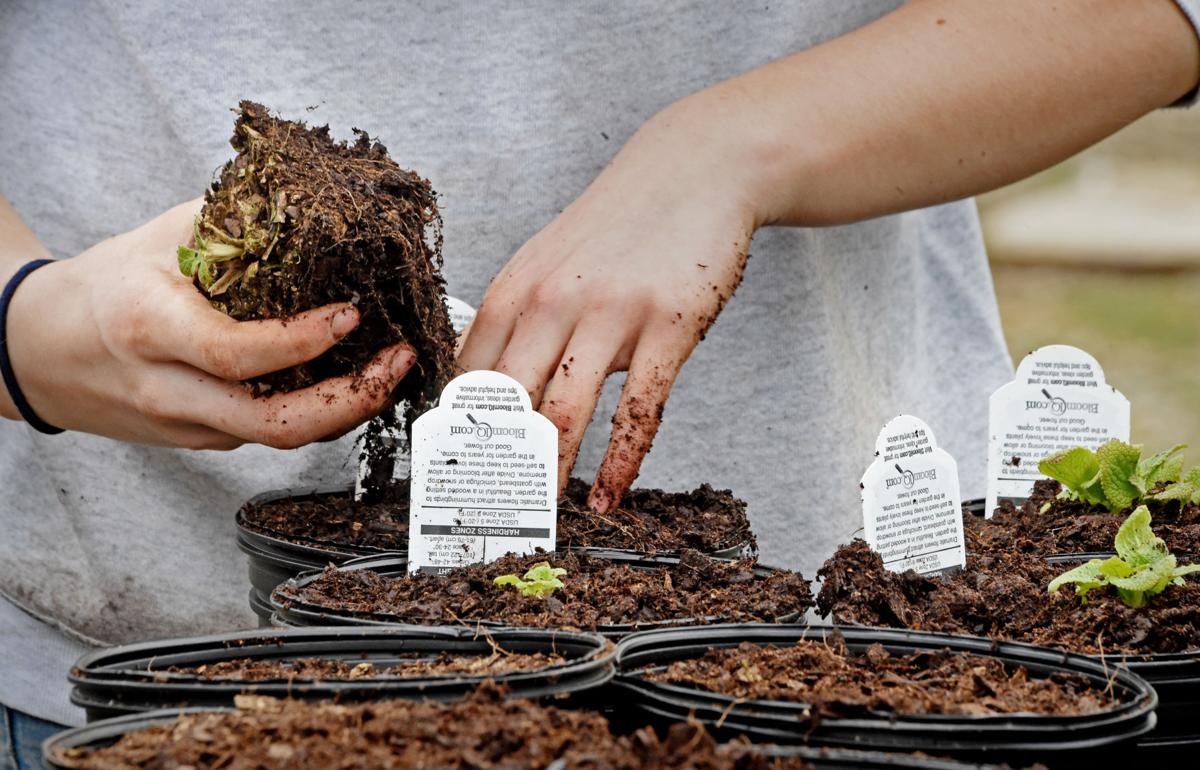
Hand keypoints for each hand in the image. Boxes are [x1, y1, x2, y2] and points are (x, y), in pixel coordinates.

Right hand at [3, 200, 413, 448]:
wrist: (41, 352)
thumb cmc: (105, 288)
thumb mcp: (160, 238)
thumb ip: (233, 223)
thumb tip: (311, 202)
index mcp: (150, 329)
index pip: (237, 353)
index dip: (304, 341)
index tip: (350, 314)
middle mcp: (169, 390)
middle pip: (273, 424)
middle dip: (350, 400)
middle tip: (396, 363)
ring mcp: (186, 425)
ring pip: (279, 438)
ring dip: (345, 410)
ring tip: (388, 371)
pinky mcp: (201, 441)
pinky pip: (268, 434)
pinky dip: (317, 412)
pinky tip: (348, 380)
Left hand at [458, 94, 762, 509]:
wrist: (694, 171)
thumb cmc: (618, 225)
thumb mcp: (547, 262)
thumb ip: (515, 321)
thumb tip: (481, 387)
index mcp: (514, 291)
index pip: (467, 381)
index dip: (456, 438)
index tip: (450, 482)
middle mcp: (551, 302)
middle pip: (506, 405)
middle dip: (491, 470)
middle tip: (484, 518)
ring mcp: (611, 313)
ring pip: (563, 414)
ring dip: (548, 477)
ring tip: (540, 518)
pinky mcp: (667, 326)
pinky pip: (638, 410)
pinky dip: (622, 462)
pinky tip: (611, 495)